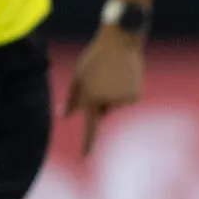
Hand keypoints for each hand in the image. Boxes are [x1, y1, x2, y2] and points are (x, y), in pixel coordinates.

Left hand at [62, 27, 143, 156]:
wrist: (120, 41)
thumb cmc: (95, 58)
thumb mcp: (78, 77)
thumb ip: (72, 99)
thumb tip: (64, 115)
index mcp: (89, 97)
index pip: (89, 126)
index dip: (87, 143)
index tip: (85, 157)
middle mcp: (106, 101)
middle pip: (102, 110)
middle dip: (100, 100)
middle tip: (100, 78)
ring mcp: (121, 99)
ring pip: (114, 104)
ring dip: (112, 93)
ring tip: (112, 73)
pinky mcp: (134, 96)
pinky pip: (126, 99)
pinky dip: (124, 90)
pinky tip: (124, 75)